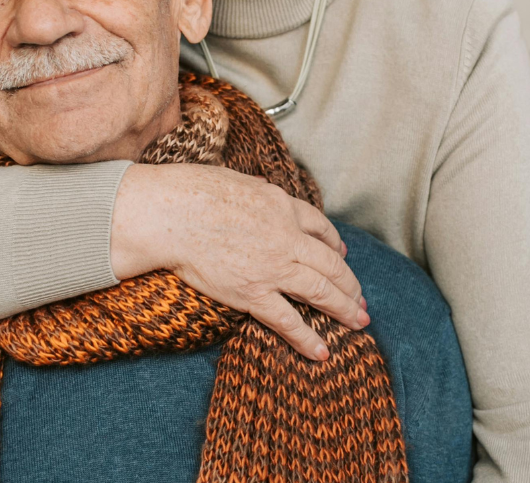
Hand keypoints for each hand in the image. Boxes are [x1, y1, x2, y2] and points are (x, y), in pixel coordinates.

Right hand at [110, 162, 367, 359]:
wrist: (170, 213)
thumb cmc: (193, 190)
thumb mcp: (235, 178)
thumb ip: (256, 189)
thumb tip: (263, 189)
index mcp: (281, 205)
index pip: (319, 227)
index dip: (335, 244)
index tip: (341, 254)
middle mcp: (285, 236)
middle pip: (330, 263)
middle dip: (349, 283)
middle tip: (360, 298)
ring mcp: (272, 266)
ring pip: (320, 291)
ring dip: (344, 309)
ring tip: (358, 322)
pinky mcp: (252, 293)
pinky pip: (288, 320)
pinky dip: (308, 338)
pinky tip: (322, 352)